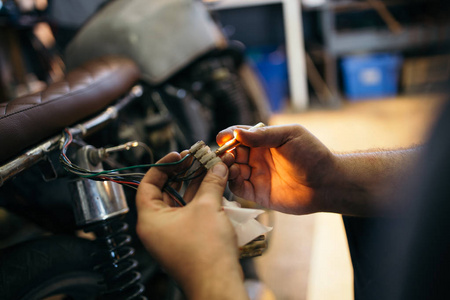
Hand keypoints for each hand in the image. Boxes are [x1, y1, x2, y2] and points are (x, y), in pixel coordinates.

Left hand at [135, 152, 247, 298]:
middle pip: (166, 191)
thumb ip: (211, 183)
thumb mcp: (207, 208)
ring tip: (209, 169)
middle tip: (197, 159)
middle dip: (183, 174)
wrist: (218, 283)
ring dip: (195, 186)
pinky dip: (201, 200)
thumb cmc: (205, 250)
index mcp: (150, 219)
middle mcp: (157, 227)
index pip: (147, 184)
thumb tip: (218, 166)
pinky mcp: (186, 241)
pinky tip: (214, 187)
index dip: (162, 166)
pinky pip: (190, 214)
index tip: (178, 155)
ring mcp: (172, 235)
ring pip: (180, 203)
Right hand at [217, 124, 334, 214]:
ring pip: (233, 170)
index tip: (221, 138)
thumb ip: (263, 135)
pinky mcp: (258, 194)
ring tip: (228, 165)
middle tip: (223, 154)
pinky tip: (235, 177)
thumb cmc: (311, 154)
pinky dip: (232, 182)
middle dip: (225, 152)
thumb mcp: (289, 136)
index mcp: (264, 141)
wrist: (326, 183)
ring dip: (227, 167)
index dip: (229, 136)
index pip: (240, 136)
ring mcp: (257, 175)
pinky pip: (239, 188)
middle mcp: (258, 158)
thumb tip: (237, 133)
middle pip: (233, 153)